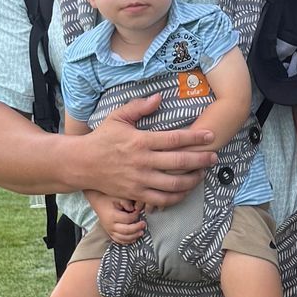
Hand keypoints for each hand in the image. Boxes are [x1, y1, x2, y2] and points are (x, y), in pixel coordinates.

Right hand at [83, 94, 218, 207]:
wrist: (82, 164)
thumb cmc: (102, 138)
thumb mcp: (118, 117)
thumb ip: (139, 107)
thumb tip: (159, 97)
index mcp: (140, 141)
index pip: (174, 139)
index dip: (195, 138)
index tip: (210, 136)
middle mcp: (143, 162)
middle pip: (179, 162)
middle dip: (201, 160)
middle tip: (214, 156)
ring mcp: (140, 180)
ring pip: (174, 184)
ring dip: (192, 179)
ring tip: (202, 173)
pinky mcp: (136, 194)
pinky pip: (162, 199)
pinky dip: (177, 196)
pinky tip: (185, 190)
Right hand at [86, 191, 145, 243]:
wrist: (97, 201)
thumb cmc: (108, 199)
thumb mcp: (117, 196)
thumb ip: (126, 202)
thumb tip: (134, 209)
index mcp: (112, 216)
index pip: (128, 219)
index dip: (136, 216)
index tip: (139, 211)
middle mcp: (110, 225)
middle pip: (126, 231)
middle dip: (137, 228)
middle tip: (144, 224)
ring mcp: (109, 230)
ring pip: (123, 238)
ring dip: (134, 236)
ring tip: (141, 232)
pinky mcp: (109, 233)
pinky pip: (118, 240)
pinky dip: (127, 241)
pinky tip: (134, 238)